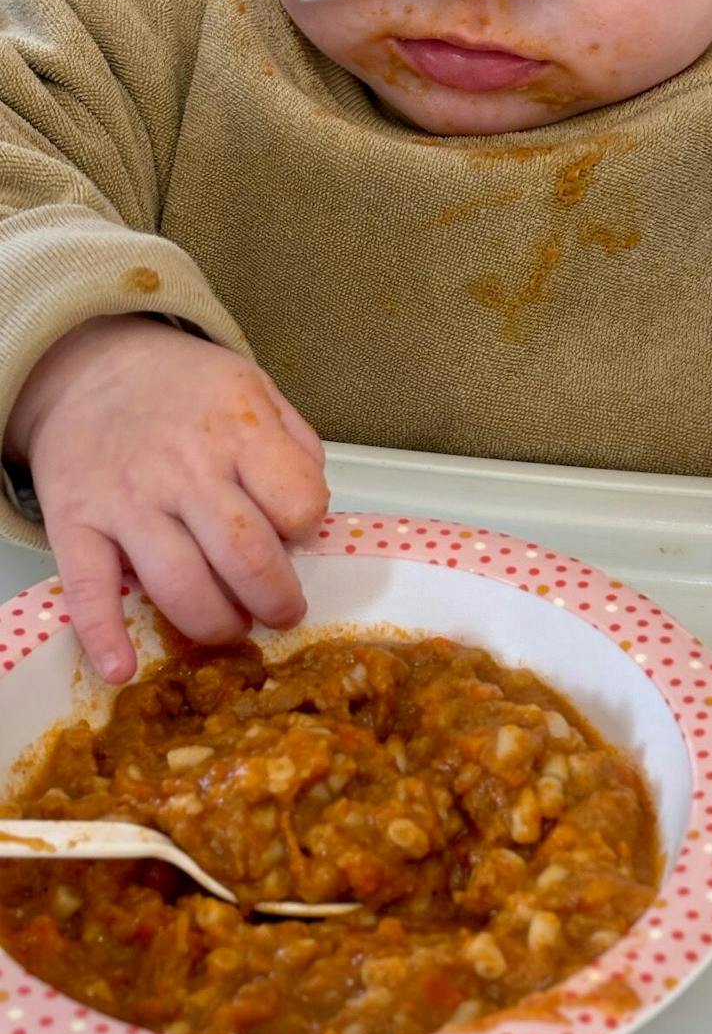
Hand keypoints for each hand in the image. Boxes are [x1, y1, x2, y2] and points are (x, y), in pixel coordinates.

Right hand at [8, 318, 328, 683]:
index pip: (296, 500)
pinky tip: (122, 667)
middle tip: (282, 611)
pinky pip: (88, 589)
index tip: (298, 536)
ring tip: (231, 626)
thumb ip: (296, 447)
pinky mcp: (75, 525)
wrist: (88, 366)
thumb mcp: (254, 389)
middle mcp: (183, 468)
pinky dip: (103, 635)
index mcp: (238, 431)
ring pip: (178, 583)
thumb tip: (314, 513)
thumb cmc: (184, 391)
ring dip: (215, 623)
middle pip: (245, 555)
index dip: (307, 528)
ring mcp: (126, 500)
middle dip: (275, 599)